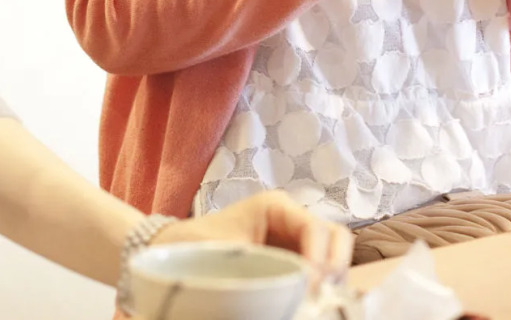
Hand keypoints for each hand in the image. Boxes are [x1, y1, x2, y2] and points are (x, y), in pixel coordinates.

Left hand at [152, 192, 353, 286]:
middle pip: (336, 238)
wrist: (174, 251)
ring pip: (333, 256)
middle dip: (334, 266)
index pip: (315, 229)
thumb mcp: (222, 253)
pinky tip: (308, 301)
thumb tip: (289, 286)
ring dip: (331, 279)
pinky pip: (320, 273)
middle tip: (320, 295)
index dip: (319, 258)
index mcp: (276, 207)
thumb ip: (256, 268)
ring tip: (316, 300)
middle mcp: (292, 221)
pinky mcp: (293, 262)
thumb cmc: (193, 244)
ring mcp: (295, 242)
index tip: (310, 286)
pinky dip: (321, 288)